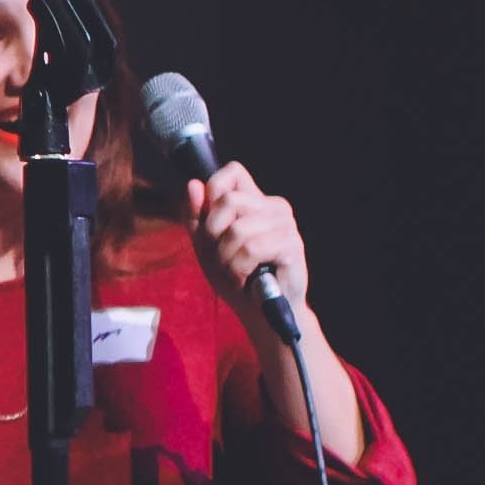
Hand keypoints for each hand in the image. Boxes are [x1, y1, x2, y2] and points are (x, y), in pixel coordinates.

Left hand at [185, 161, 307, 318]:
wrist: (261, 313)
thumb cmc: (236, 276)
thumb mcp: (206, 245)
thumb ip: (196, 215)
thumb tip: (193, 184)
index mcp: (255, 200)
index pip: (233, 171)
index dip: (213, 190)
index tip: (210, 221)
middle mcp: (274, 207)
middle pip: (228, 201)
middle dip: (213, 234)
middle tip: (221, 256)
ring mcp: (285, 225)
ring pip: (238, 229)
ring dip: (225, 258)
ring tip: (234, 271)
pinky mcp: (292, 245)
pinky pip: (251, 249)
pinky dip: (238, 268)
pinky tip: (245, 278)